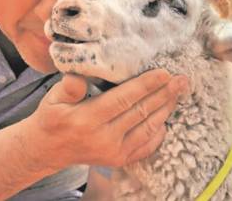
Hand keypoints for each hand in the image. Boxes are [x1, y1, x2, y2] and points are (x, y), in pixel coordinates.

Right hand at [24, 69, 188, 169]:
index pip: (122, 99)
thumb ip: (68, 87)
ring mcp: (113, 152)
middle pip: (140, 112)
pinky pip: (145, 146)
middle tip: (182, 79)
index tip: (164, 72)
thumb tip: (79, 76)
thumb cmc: (52, 118)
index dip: (145, 85)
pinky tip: (167, 117)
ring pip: (147, 128)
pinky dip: (159, 132)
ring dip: (166, 110)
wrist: (48, 149)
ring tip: (179, 93)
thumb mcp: (52, 99)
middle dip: (163, 94)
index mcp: (87, 119)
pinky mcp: (118, 159)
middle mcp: (103, 138)